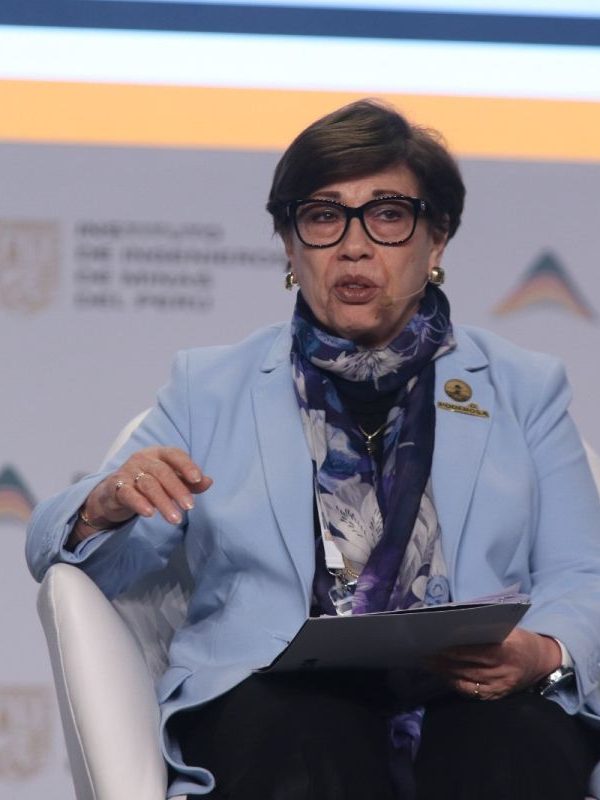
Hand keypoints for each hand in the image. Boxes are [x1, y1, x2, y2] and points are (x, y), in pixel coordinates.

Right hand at [75, 447, 211, 539]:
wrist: (114, 493)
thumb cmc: (149, 483)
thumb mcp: (171, 481)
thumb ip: (189, 482)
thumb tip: (209, 482)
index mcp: (159, 453)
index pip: (175, 455)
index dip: (186, 466)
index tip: (198, 479)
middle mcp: (143, 459)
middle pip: (162, 472)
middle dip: (178, 490)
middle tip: (190, 507)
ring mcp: (128, 471)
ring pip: (148, 485)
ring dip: (163, 502)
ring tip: (176, 519)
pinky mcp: (116, 487)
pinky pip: (128, 493)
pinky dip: (140, 503)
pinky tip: (150, 513)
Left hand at [427, 628, 561, 700]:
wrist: (541, 661)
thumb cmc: (518, 639)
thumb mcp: (506, 628)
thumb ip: (484, 627)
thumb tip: (453, 622)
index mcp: (507, 649)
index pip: (475, 650)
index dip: (454, 649)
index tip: (435, 643)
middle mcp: (504, 670)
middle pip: (467, 667)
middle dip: (442, 661)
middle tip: (423, 653)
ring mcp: (501, 686)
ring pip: (466, 680)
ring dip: (444, 672)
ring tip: (427, 663)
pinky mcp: (497, 696)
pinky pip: (471, 692)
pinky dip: (455, 683)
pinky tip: (443, 674)